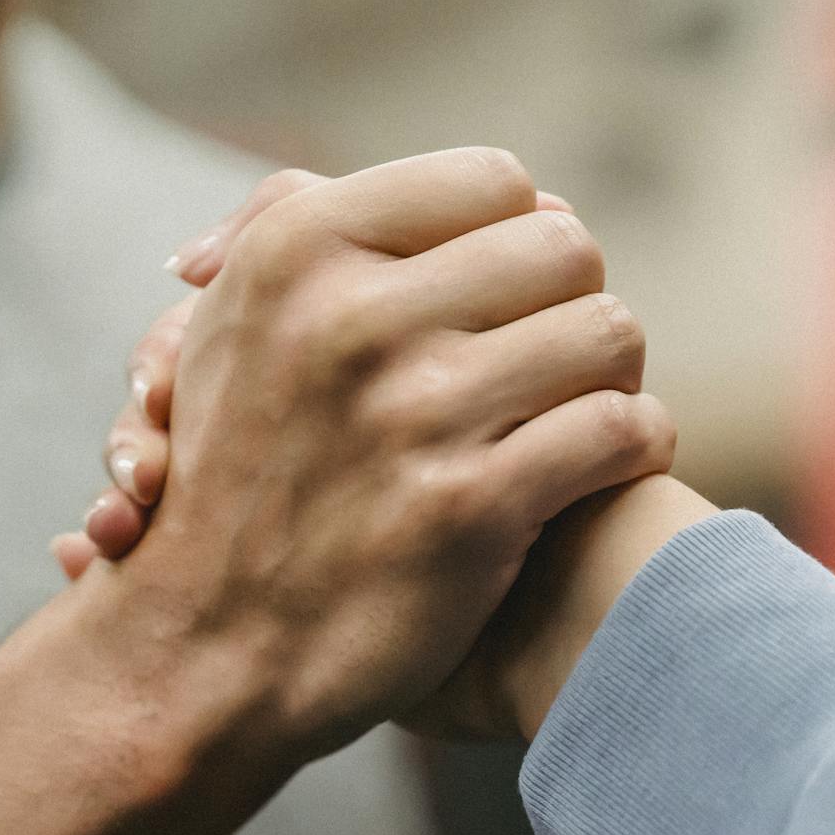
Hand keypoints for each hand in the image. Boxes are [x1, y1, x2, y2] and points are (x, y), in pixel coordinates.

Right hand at [64, 149, 674, 756]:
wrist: (200, 653)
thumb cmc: (234, 485)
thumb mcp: (230, 328)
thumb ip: (315, 232)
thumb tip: (472, 189)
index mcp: (295, 251)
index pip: (492, 180)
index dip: (518, 238)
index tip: (506, 299)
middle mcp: (351, 317)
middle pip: (565, 246)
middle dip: (570, 304)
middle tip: (553, 360)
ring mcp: (412, 413)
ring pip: (607, 331)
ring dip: (611, 376)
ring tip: (581, 413)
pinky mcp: (467, 508)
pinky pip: (622, 430)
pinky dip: (634, 447)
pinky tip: (602, 468)